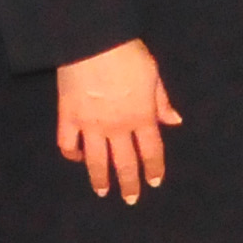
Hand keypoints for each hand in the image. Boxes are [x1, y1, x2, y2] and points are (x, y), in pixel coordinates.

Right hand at [54, 38, 179, 201]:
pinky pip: (68, 144)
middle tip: (130, 200)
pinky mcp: (68, 117)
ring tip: (102, 192)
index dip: (154, 168)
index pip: (152, 151)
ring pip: (96, 161)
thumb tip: (174, 121)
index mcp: (142, 116)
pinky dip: (72, 154)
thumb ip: (162, 101)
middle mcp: (118, 127)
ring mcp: (91, 125)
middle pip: (125, 163)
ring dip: (100, 179)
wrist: (93, 42)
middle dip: (130, 183)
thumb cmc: (128, 54)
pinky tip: (78, 158)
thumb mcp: (153, 74)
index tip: (154, 182)